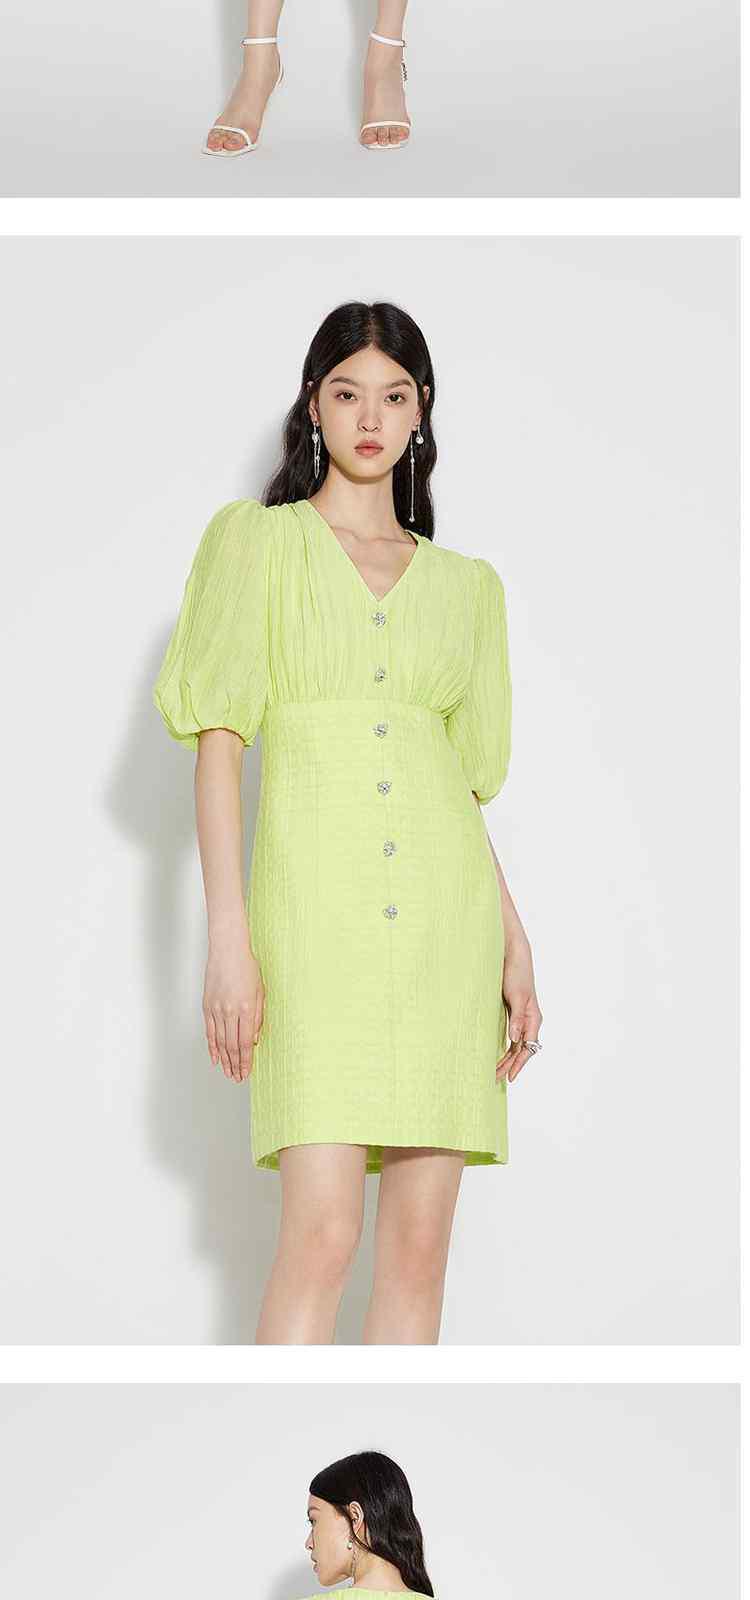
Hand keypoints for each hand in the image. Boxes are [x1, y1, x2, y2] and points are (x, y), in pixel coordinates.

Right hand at [203, 933, 264, 1083]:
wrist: (227, 950)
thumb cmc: (246, 967)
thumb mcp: (260, 991)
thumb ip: (259, 1017)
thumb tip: (255, 1039)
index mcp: (247, 1008)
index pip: (246, 1042)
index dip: (246, 1060)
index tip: (246, 1072)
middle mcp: (230, 1011)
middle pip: (232, 1046)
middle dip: (235, 1065)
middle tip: (237, 1078)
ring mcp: (217, 1009)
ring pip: (220, 1042)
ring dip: (224, 1060)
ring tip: (227, 1073)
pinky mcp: (207, 1006)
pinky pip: (209, 1031)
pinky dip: (212, 1047)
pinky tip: (215, 1058)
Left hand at [496, 936, 542, 1082]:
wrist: (513, 954)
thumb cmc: (516, 973)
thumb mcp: (516, 996)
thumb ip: (516, 1018)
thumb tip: (514, 1039)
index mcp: (533, 1018)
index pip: (527, 1048)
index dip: (518, 1064)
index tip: (509, 1078)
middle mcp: (529, 1020)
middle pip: (522, 1049)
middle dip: (510, 1065)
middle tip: (495, 1079)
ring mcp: (521, 1016)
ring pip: (516, 1044)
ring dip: (507, 1058)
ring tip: (495, 1071)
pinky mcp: (513, 1012)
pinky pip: (511, 1035)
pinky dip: (505, 1046)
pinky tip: (497, 1053)